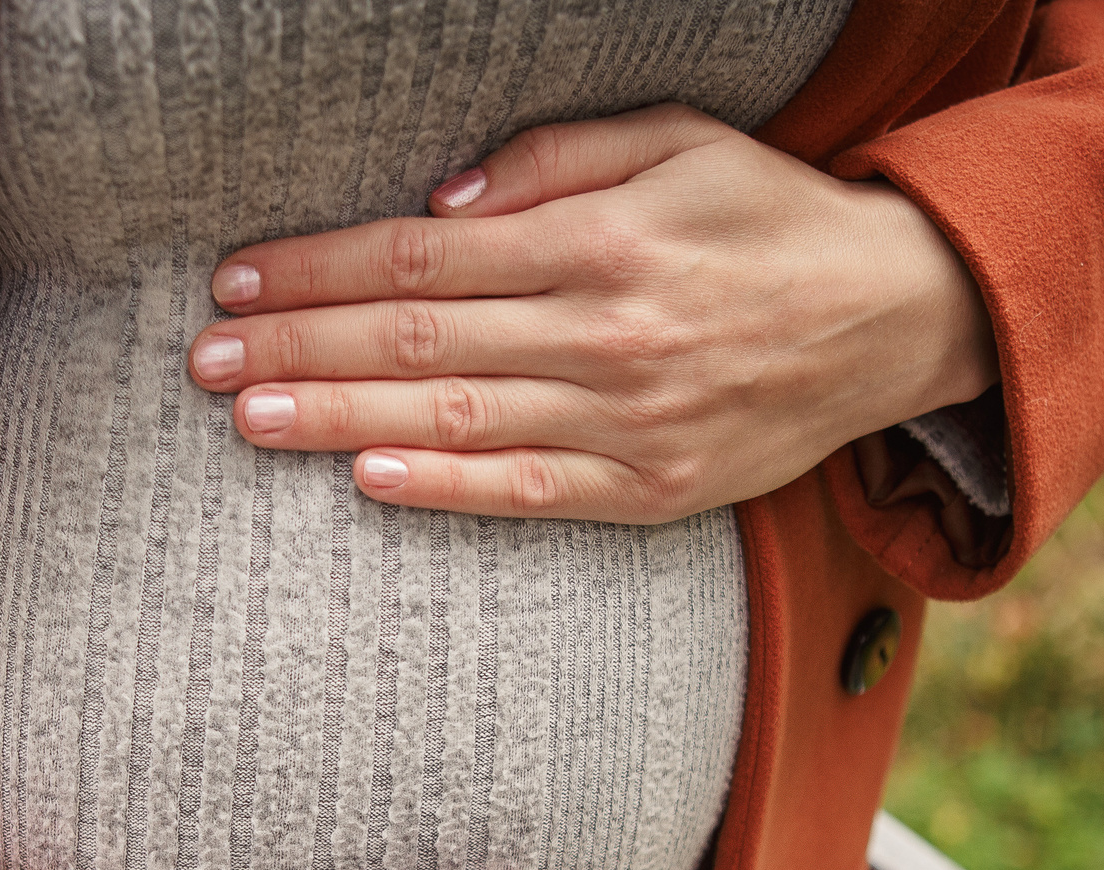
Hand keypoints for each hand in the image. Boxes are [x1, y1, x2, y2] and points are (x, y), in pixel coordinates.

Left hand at [186, 103, 998, 522]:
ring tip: (247, 418)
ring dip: (337, 417)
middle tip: (204, 359)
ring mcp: (627, 420)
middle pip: (417, 337)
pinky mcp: (650, 491)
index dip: (321, 267)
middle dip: (299, 347)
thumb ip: (555, 157)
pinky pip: (524, 494)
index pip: (424, 252)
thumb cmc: (768, 218)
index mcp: (602, 237)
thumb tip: (438, 194)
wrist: (898, 318)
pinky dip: (440, 487)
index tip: (240, 281)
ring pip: (451, 418)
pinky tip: (362, 477)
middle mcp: (605, 330)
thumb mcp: (678, 141)